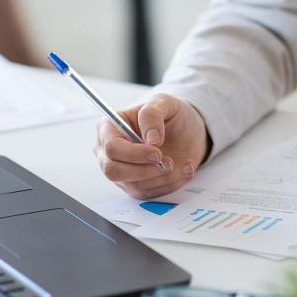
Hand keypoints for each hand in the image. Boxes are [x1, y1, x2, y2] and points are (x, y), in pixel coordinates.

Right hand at [94, 94, 209, 199]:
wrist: (186, 131)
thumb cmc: (169, 114)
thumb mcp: (164, 103)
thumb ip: (152, 115)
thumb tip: (151, 139)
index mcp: (109, 128)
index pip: (111, 147)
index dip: (133, 153)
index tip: (157, 152)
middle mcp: (109, 152)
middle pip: (113, 171)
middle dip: (144, 170)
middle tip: (169, 162)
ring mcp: (122, 171)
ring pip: (134, 185)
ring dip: (162, 177)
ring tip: (182, 163)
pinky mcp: (136, 185)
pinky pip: (149, 193)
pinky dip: (170, 184)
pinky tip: (184, 170)